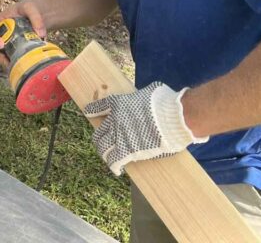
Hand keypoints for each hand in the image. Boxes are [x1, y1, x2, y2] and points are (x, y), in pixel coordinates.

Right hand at [0, 0, 47, 66]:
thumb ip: (36, 18)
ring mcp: (7, 41)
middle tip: (8, 60)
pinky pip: (11, 57)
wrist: (40, 12)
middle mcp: (0, 32)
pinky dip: (15, 62)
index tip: (1, 45)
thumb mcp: (32, 7)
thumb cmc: (31, 7)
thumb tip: (40, 34)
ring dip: (6, 61)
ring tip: (18, 64)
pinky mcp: (15, 48)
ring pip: (0, 54)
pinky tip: (24, 64)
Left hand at [84, 82, 206, 174]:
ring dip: (105, 153)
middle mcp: (115, 120)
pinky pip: (115, 161)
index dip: (92, 110)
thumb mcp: (150, 91)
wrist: (172, 118)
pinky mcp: (128, 151)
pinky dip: (114, 166)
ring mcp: (120, 136)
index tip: (88, 113)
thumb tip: (149, 96)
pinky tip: (117, 170)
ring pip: (103, 148)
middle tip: (103, 144)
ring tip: (108, 158)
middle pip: (99, 133)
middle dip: (100, 139)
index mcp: (118, 103)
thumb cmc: (165, 102)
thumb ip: (143, 96)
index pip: (99, 107)